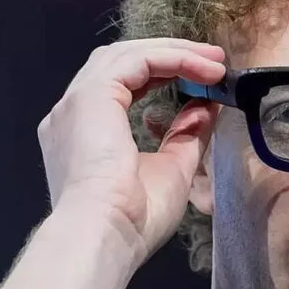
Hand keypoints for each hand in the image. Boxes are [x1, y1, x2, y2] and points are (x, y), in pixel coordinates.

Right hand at [37, 39, 225, 264]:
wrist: (106, 236)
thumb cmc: (134, 218)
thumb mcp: (173, 168)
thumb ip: (186, 134)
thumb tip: (205, 107)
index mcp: (87, 133)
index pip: (126, 85)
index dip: (166, 74)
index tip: (206, 79)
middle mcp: (74, 113)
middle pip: (123, 62)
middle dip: (172, 56)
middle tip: (214, 60)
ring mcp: (78, 102)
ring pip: (128, 55)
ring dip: (175, 53)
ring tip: (214, 60)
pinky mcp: (91, 96)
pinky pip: (137, 62)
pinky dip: (173, 59)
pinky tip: (204, 68)